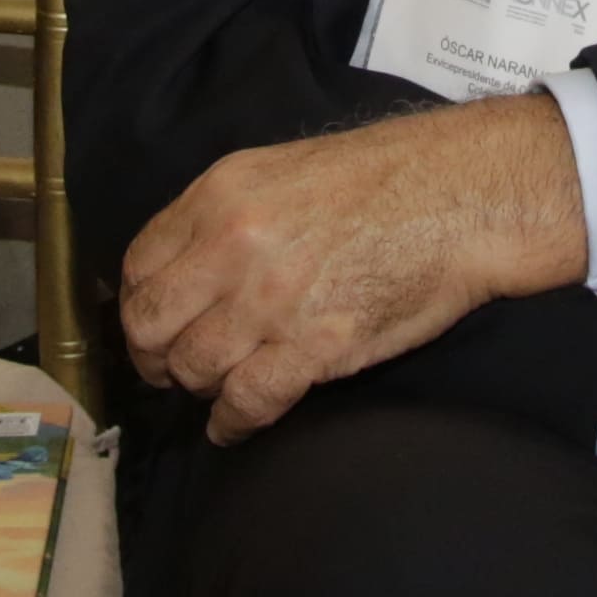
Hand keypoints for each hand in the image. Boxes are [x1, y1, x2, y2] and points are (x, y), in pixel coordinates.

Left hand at [119, 90, 583, 437]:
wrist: (458, 198)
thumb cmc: (380, 181)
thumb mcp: (278, 171)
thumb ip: (220, 215)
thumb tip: (180, 266)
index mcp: (219, 197)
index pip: (138, 267)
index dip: (138, 305)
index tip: (153, 325)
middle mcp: (233, 247)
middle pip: (151, 324)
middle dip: (154, 355)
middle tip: (171, 368)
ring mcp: (272, 300)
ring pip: (194, 368)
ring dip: (199, 387)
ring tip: (215, 389)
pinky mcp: (315, 346)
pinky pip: (247, 401)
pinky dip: (232, 422)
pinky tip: (234, 425)